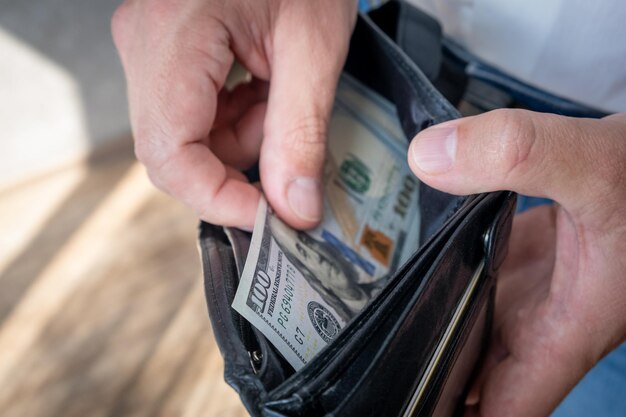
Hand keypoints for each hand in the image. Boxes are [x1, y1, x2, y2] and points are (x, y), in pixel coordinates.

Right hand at [112, 0, 356, 228]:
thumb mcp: (313, 50)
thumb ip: (300, 135)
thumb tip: (293, 208)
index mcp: (172, 36)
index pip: (169, 154)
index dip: (219, 198)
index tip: (269, 216)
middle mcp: (144, 43)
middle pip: (177, 150)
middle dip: (240, 159)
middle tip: (289, 135)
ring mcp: (150, 48)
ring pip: (188, 136)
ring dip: (245, 136)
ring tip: (282, 93)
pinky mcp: (166, 54)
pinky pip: (194, 114)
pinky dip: (238, 117)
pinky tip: (265, 85)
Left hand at [408, 109, 625, 416]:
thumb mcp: (592, 165)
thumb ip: (516, 154)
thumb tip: (427, 159)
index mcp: (565, 329)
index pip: (507, 409)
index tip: (410, 409)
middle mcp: (548, 318)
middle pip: (479, 375)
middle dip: (433, 378)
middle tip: (378, 369)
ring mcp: (538, 289)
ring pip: (478, 326)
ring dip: (438, 328)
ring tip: (381, 324)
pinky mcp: (532, 258)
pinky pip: (482, 281)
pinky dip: (452, 280)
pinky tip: (418, 265)